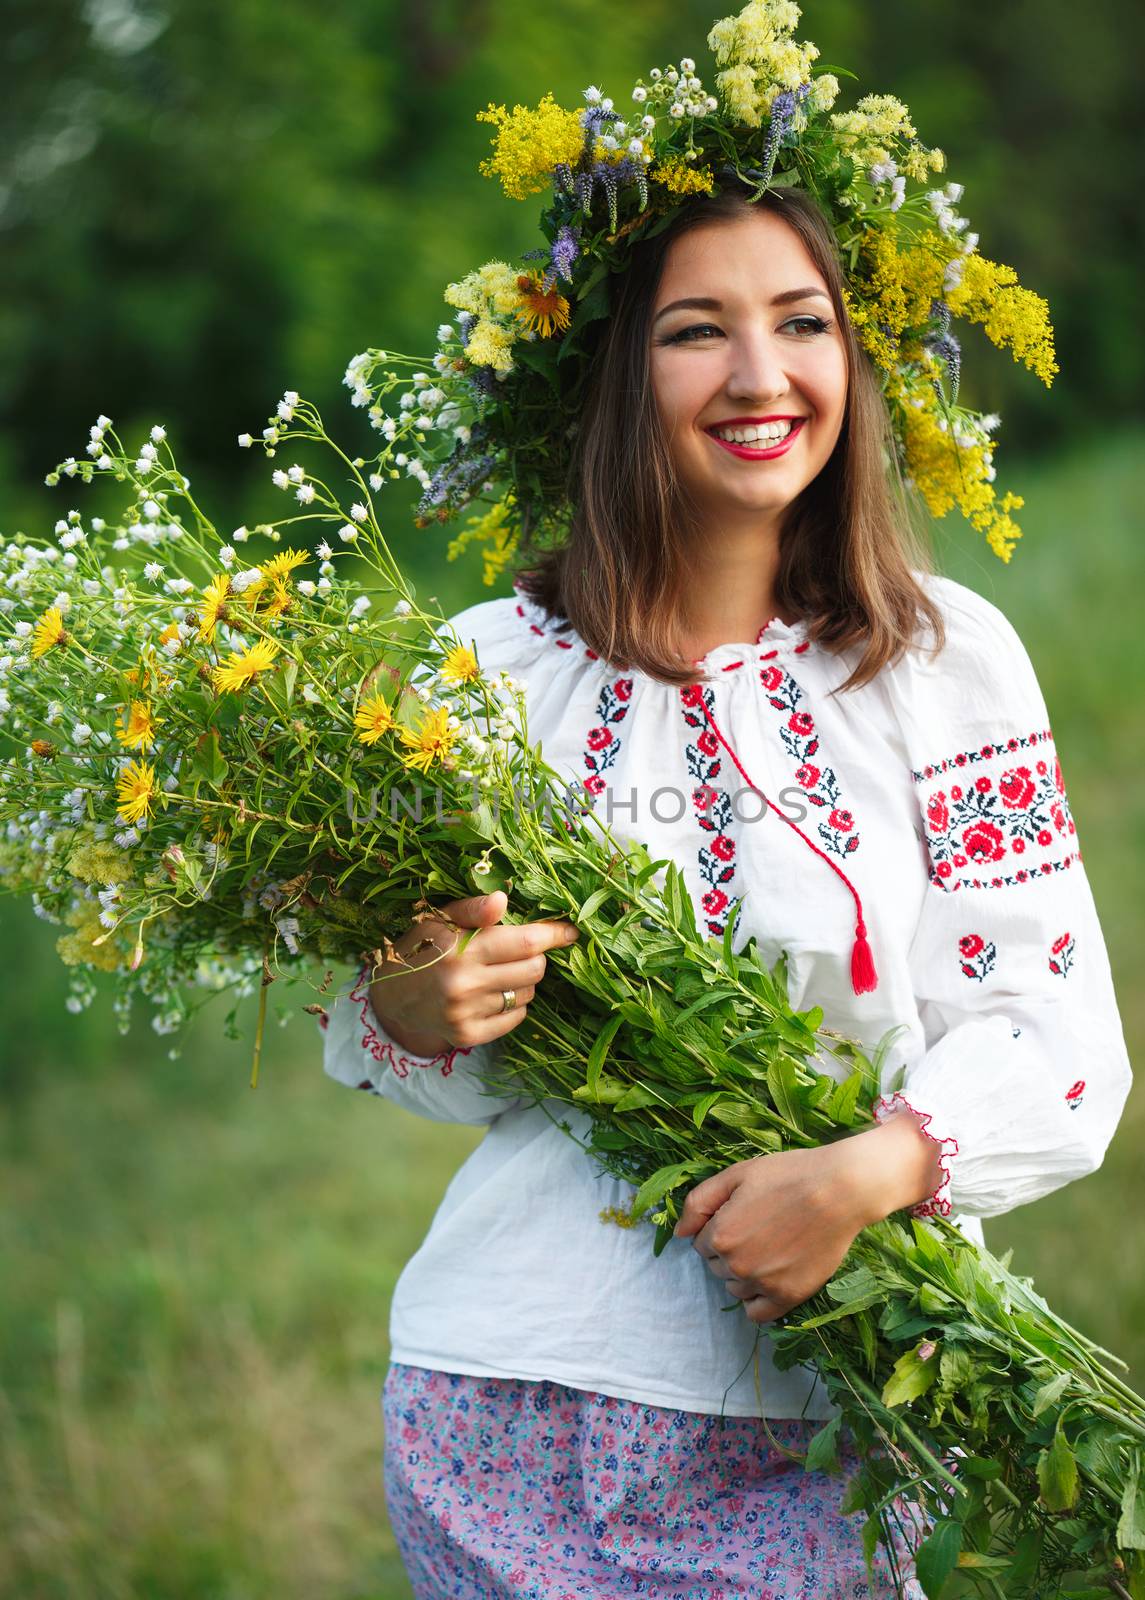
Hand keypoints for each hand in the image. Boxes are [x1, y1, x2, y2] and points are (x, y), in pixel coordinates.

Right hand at [367, 889, 578, 1056]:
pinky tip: (493, 993)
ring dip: (524, 980)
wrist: (390, 996)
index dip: (554, 935)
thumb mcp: (440, 918)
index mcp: (461, 949)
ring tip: (499, 971)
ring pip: (527, 993)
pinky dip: (514, 1004)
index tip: (570, 931)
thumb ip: (473, 909)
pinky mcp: (469, 1036)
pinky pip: (516, 1017)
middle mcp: (464, 984)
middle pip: (534, 969)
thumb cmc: (421, 947)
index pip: (526, 942)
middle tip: (520, 950)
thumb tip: (503, 899)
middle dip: (536, 956)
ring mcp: (467, 1014)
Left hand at [673, 1114, 946, 1324]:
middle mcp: (737, 1265)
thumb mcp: (736, 1175)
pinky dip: (757, 1301)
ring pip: (735, 1289)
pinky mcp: (789, 1297)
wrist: (839, 1191)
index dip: (718, 1227)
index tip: (740, 1215)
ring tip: (768, 1248)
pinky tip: (768, 1279)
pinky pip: (757, 1314)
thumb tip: (678, 1233)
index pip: (701, 1244)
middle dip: (728, 1250)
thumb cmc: (787, 1175)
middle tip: (757, 1229)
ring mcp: (763, 1284)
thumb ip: (699, 1202)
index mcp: (720, 1235)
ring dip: (742, 1274)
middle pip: (716, 1267)